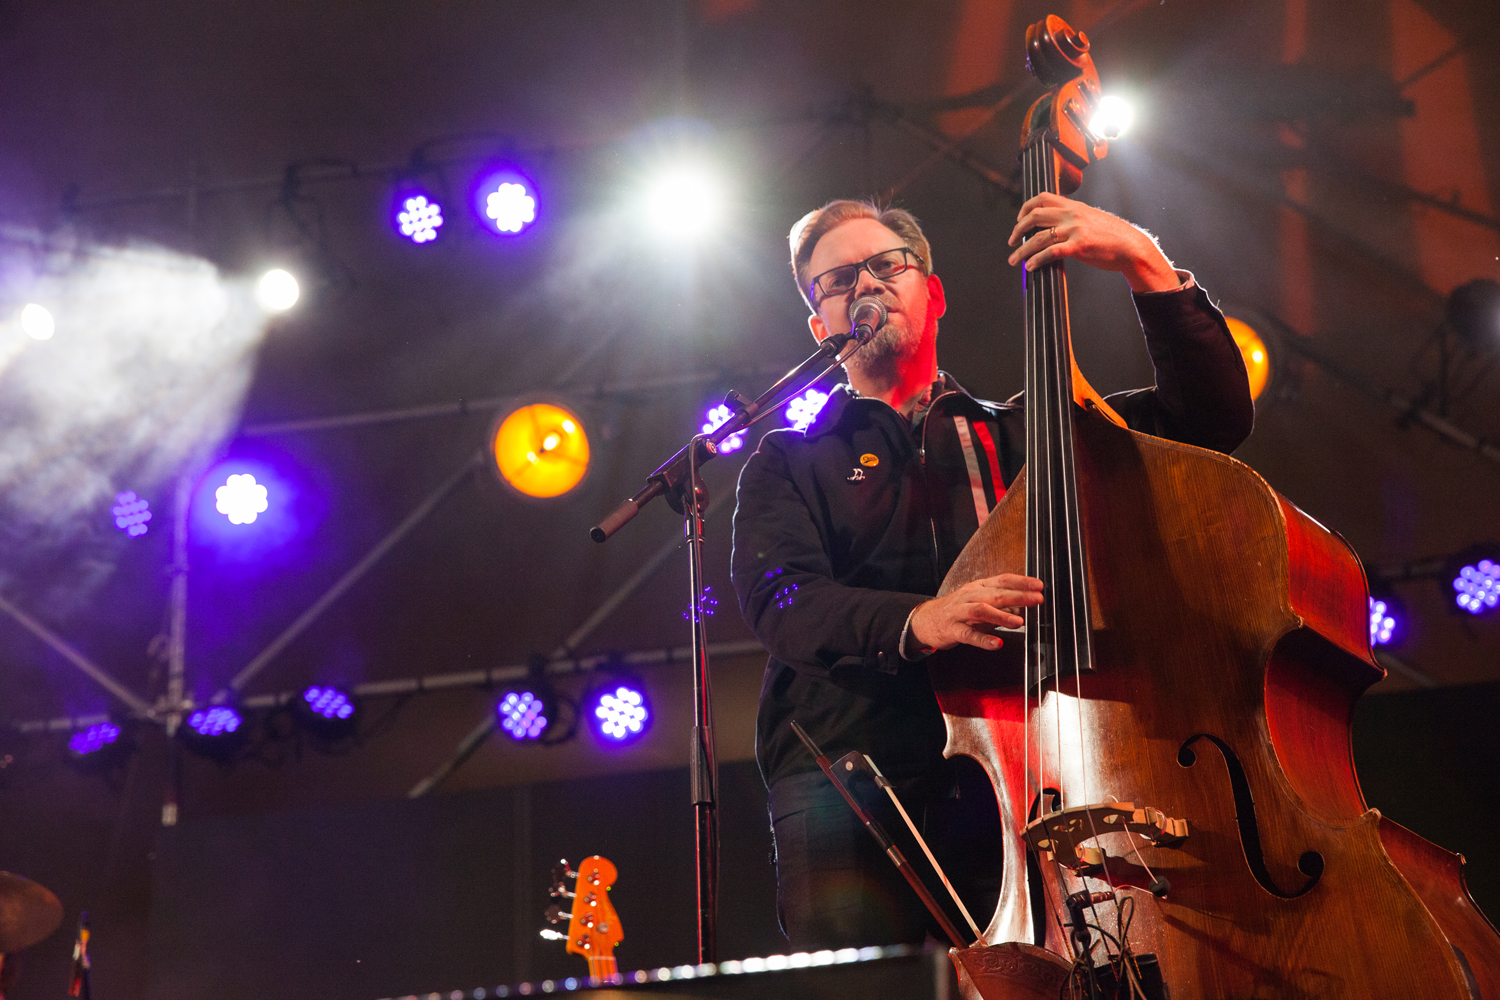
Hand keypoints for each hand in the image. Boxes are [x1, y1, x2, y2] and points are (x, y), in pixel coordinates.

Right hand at [909, 574, 1043, 651]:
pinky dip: (984, 639)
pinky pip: (969, 634)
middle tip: (1037, 600)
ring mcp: (960, 612)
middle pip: (995, 594)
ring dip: (1001, 615)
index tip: (1039, 585)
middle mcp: (970, 596)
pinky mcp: (953, 630)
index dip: (1021, 582)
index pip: (1002, 580)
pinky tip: (997, 643)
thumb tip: (1023, 606)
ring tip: (1019, 622)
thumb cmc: (957, 610)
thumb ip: (1002, 605)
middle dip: (1018, 596)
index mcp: (978, 587)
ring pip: (981, 610)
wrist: (926, 620)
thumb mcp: (980, 603)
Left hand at [1006, 193, 1180, 292]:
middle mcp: (1072, 214)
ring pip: (1039, 237)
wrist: (1131, 246)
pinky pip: (1051, 252)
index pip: (1043, 197)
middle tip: (1010, 241)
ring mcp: (1075, 230)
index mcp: (1074, 206)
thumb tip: (1055, 225)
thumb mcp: (1090, 218)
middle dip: (1017, 229)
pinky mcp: (1079, 246)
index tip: (1018, 219)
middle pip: (1035, 216)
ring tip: (1014, 260)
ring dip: (1022, 250)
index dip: (1025, 207)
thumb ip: (1073, 218)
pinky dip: (1037, 259)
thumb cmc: (1112, 235)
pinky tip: (1030, 266)